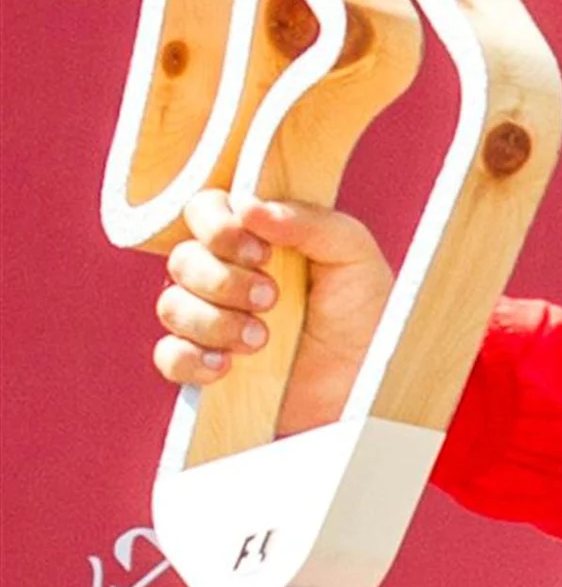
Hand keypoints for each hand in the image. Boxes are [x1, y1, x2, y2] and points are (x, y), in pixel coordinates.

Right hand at [153, 190, 395, 434]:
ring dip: (214, 321)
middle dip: (222, 279)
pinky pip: (169, 356)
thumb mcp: (354, 257)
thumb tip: (248, 205)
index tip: (260, 252)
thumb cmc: (364, 312)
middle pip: (182, 260)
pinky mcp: (204, 364)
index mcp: (255, 238)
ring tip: (261, 338)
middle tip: (271, 298)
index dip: (217, 226)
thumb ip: (309, 222)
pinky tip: (227, 366)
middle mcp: (224, 274)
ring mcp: (210, 320)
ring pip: (172, 306)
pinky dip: (193, 359)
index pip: (204, 210)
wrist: (367, 382)